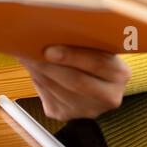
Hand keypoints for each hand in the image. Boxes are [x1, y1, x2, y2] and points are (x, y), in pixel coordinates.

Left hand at [16, 46, 131, 119]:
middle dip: (50, 66)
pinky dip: (37, 81)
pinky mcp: (67, 116)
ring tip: (26, 56)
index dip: (72, 56)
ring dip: (39, 73)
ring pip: (57, 90)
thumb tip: (53, 30)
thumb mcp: (98, 47)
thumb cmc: (92, 55)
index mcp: (120, 74)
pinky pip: (48, 98)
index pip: (97, 64)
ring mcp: (88, 110)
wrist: (93, 81)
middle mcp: (109, 96)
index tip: (50, 49)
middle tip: (30, 52)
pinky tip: (33, 69)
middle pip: (76, 81)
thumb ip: (84, 41)